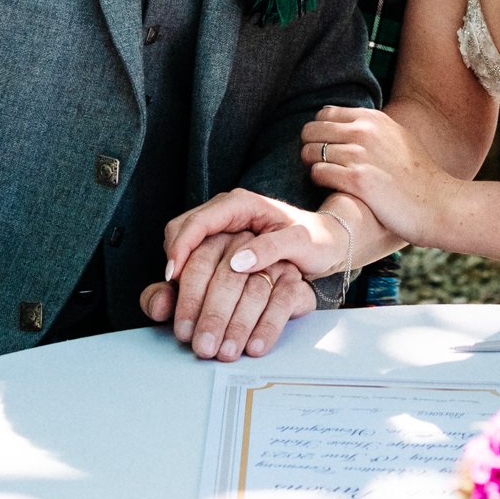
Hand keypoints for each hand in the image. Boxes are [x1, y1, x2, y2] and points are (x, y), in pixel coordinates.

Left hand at [137, 229, 315, 361]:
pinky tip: (253, 346)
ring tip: (224, 351)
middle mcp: (246, 234)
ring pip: (253, 288)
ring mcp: (275, 255)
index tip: (175, 300)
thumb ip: (175, 294)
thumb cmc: (240, 277)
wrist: (299, 264)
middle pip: (224, 273)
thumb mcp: (203, 284)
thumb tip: (157, 306)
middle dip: (209, 313)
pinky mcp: (297, 275)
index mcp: (217, 228)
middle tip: (200, 344)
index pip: (196, 246)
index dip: (184, 273)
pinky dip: (266, 325)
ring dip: (237, 325)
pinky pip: (281, 299)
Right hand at [159, 188, 352, 284]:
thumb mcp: (300, 243)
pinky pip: (194, 251)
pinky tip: (189, 291)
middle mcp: (226, 210)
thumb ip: (270, 248)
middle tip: (173, 290)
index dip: (182, 248)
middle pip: (182, 228)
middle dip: (174, 257)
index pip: (199, 221)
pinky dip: (187, 269)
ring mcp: (222, 224)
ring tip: (178, 295)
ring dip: (178, 265)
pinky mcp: (222, 240)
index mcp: (242, 204)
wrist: (326, 240)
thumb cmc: (316, 240)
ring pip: (184, 240)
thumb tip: (236, 262)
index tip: (174, 275)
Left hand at [304, 105, 459, 245]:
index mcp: (373, 118)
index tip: (326, 148)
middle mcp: (365, 131)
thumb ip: (372, 129)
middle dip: (310, 146)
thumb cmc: (418, 177)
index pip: (325, 113)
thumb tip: (344, 124)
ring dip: (311, 166)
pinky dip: (318, 181)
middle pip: (312, 129)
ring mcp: (360, 155)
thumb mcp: (398, 138)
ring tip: (326, 178)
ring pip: (309, 151)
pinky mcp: (357, 180)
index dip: (319, 131)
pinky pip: (318, 173)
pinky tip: (331, 188)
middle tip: (319, 164)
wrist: (438, 203)